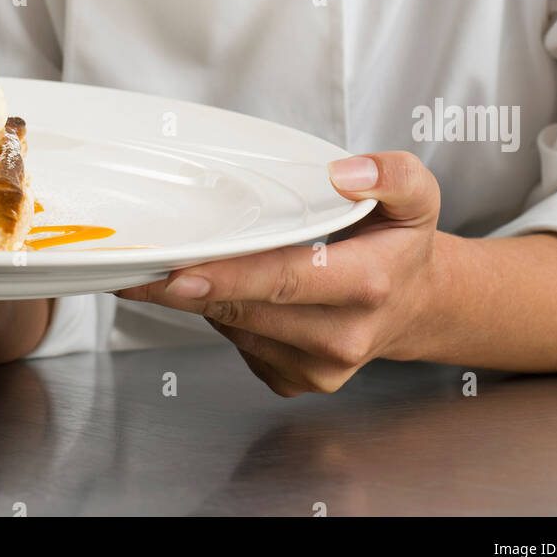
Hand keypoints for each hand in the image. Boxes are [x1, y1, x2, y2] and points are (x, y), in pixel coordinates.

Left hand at [113, 151, 441, 396]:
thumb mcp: (416, 195)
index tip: (178, 271)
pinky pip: (242, 349)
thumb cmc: (402, 244)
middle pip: (248, 310)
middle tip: (139, 266)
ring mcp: (319, 369)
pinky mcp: (298, 382)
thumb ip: (392, 174)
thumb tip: (344, 174)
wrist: (418, 304)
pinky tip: (226, 290)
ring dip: (201, 300)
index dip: (229, 277)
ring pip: (237, 331)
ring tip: (174, 266)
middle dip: (188, 289)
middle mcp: (343, 336)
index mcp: (367, 284)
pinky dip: (224, 318)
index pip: (286, 281)